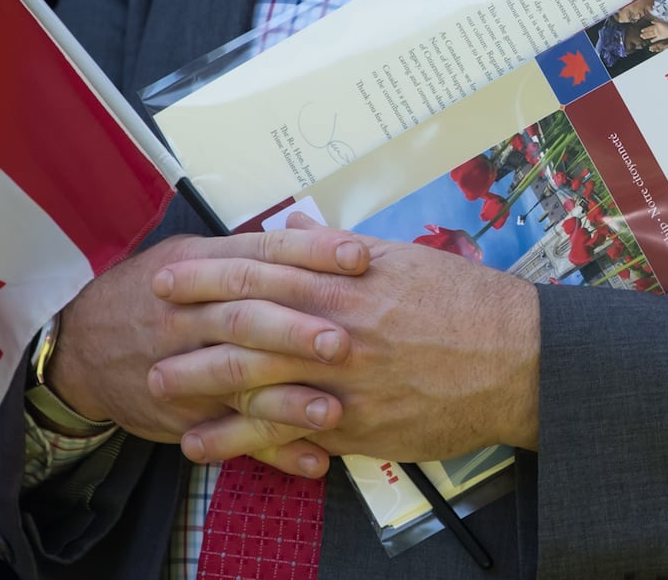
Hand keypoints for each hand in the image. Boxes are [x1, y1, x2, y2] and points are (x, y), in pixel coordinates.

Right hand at [46, 229, 368, 476]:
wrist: (79, 345)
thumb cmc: (151, 294)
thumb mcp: (189, 257)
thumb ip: (249, 250)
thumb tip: (311, 227)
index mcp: (199, 267)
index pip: (259, 254)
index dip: (310, 255)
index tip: (358, 259)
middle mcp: (189, 314)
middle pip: (243, 317)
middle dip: (293, 329)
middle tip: (343, 341)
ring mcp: (183, 367)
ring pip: (234, 379)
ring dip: (285, 399)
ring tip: (332, 411)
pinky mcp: (184, 414)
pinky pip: (231, 436)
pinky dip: (273, 451)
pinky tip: (314, 460)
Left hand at [149, 213, 541, 463]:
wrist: (518, 360)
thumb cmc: (468, 305)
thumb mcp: (408, 260)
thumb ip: (346, 248)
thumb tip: (301, 223)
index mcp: (351, 281)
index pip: (265, 269)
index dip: (212, 272)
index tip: (173, 272)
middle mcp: (341, 326)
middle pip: (250, 322)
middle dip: (193, 324)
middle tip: (149, 325)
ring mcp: (346, 380)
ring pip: (259, 379)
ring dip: (204, 382)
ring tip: (159, 385)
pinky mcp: (357, 426)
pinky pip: (287, 432)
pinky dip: (242, 439)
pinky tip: (206, 444)